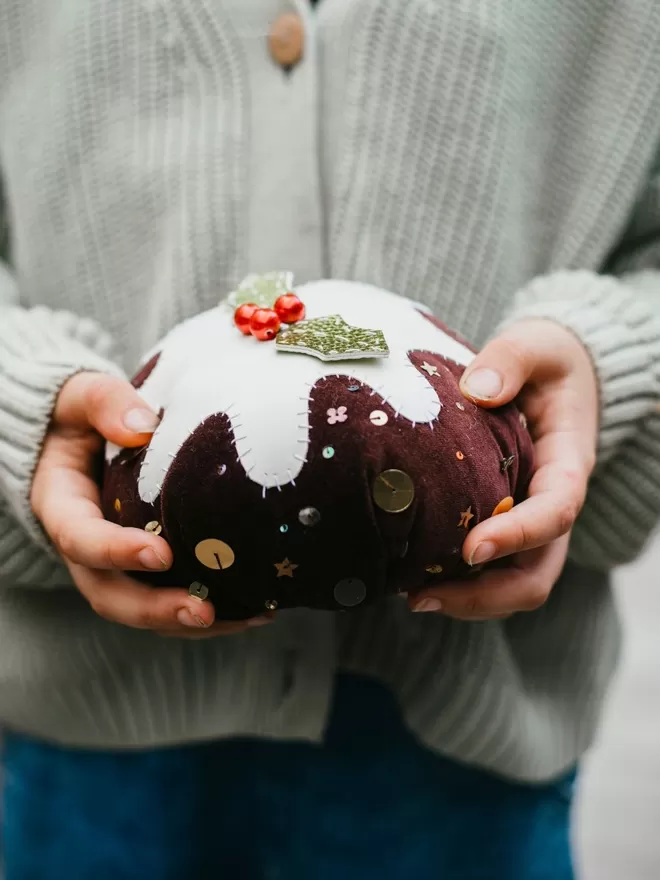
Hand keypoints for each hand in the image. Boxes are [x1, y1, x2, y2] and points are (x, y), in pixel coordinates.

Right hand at [31, 372, 270, 637]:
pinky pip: (169, 600)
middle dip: (156, 610)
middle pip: (110, 594)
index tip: (161, 554)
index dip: (115, 552)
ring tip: (248, 617)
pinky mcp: (143, 570)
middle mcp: (84, 548)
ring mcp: (113, 565)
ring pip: (142, 609)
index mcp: (63, 505)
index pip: (80, 538)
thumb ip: (104, 404)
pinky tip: (257, 609)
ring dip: (190, 622)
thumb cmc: (83, 415)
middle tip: (204, 611)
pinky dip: (211, 613)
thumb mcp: (82, 397)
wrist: (83, 438)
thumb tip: (142, 427)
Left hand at [410, 319, 598, 619]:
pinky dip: (458, 582)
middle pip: (535, 572)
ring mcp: (529, 520)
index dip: (519, 535)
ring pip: (512, 581)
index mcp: (568, 463)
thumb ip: (512, 359)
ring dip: (468, 600)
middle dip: (485, 596)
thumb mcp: (537, 345)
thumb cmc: (548, 361)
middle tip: (420, 597)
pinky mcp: (504, 522)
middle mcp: (551, 503)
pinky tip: (413, 574)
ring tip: (410, 595)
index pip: (557, 511)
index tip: (471, 548)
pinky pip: (490, 569)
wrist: (555, 375)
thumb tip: (477, 388)